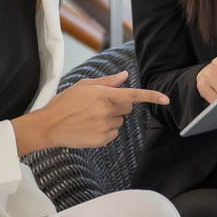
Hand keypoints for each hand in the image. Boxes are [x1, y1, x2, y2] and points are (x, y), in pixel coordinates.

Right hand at [12, 71, 168, 153]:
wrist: (49, 125)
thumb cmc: (65, 102)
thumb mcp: (84, 86)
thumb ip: (107, 81)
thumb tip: (125, 75)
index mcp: (103, 95)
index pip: (133, 95)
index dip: (151, 96)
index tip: (166, 99)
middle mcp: (106, 112)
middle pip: (127, 108)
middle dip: (119, 105)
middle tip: (100, 105)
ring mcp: (104, 128)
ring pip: (119, 122)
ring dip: (111, 118)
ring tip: (90, 116)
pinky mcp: (101, 141)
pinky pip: (112, 134)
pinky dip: (106, 131)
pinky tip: (90, 127)